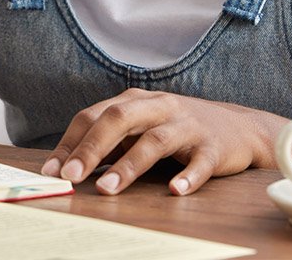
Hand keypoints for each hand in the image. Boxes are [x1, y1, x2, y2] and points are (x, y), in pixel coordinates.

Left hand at [40, 88, 272, 195]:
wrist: (240, 129)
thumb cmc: (178, 130)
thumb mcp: (141, 128)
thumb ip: (109, 143)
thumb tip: (66, 166)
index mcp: (136, 100)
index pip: (94, 115)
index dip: (71, 142)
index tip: (51, 170)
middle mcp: (160, 106)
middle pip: (119, 118)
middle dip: (92, 148)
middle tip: (71, 177)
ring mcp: (188, 125)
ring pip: (155, 140)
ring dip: (129, 165)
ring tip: (109, 189)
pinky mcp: (214, 147)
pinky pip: (200, 162)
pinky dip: (187, 176)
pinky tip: (174, 190)